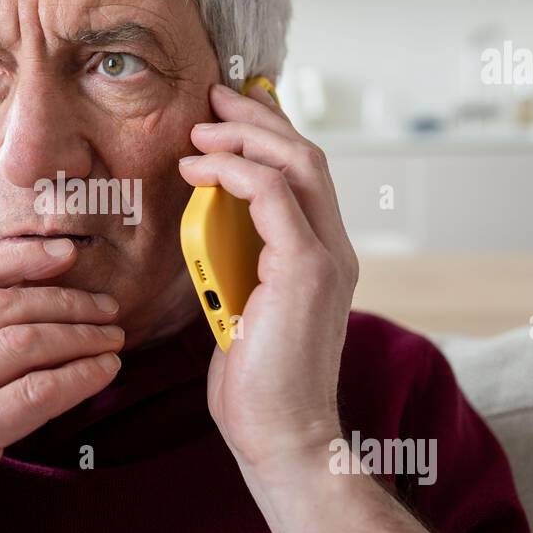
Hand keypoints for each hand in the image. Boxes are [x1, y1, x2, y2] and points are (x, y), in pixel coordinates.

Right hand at [0, 238, 123, 532]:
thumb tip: (12, 308)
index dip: (21, 259)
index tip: (67, 253)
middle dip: (64, 300)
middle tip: (108, 306)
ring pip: (20, 344)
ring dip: (79, 335)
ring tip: (113, 339)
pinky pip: (32, 395)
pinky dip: (77, 377)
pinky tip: (102, 373)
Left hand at [179, 82, 358, 477]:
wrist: (280, 435)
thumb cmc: (256, 382)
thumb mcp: (239, 306)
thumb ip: (235, 260)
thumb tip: (203, 221)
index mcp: (320, 255)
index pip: (304, 175)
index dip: (268, 135)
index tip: (225, 116)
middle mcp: (334, 249)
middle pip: (307, 154)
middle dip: (259, 118)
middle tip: (215, 97)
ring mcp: (327, 257)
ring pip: (299, 163)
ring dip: (245, 137)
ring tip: (199, 131)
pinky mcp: (308, 270)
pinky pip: (275, 196)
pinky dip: (236, 173)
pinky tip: (198, 171)